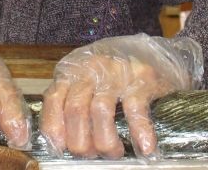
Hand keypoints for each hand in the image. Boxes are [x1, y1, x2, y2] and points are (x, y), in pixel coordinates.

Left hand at [40, 33, 201, 159]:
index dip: (54, 126)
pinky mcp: (142, 77)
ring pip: (101, 110)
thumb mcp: (85, 82)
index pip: (54, 98)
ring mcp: (116, 72)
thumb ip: (71, 103)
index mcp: (72, 71)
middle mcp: (91, 69)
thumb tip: (61, 142)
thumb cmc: (112, 75)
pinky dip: (139, 131)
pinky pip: (135, 108)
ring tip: (114, 153)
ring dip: (105, 140)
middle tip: (92, 155)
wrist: (153, 52)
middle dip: (81, 141)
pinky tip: (144, 147)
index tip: (60, 148)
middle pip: (75, 109)